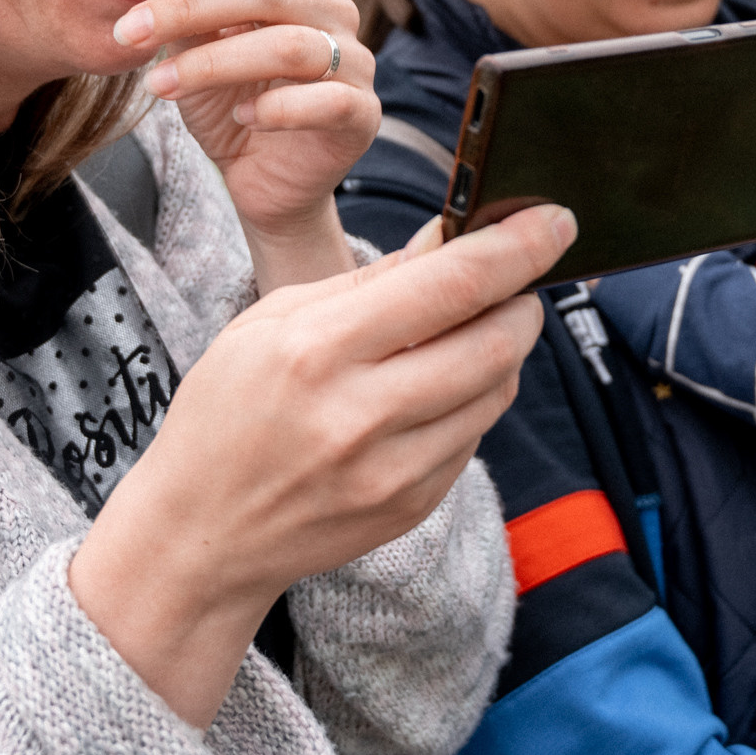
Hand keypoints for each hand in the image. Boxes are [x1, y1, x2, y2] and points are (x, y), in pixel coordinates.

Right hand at [69, 204, 570, 725]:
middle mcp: (360, 415)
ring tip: (472, 328)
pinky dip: (473, 398)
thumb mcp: (273, 320)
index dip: (518, 246)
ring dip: (504, 347)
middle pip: (496, 341)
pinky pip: (475, 435)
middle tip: (517, 277)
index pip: (452, 285)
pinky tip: (438, 386)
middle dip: (523, 296)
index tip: (553, 220)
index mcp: (317, 350)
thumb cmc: (227, 412)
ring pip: (497, 390)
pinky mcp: (411, 507)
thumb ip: (372, 280)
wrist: (202, 534)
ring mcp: (391, 471)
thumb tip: (451, 235)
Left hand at [113, 0, 378, 287]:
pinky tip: (241, 116)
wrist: (264, 180)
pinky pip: (328, 102)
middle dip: (191, 7)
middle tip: (129, 31)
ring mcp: (355, 62)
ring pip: (292, 47)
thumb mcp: (192, 51)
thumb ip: (180, 3)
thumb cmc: (231, 101)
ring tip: (160, 86)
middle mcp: (333, 11)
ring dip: (215, 64)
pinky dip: (279, 109)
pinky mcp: (362, 115)